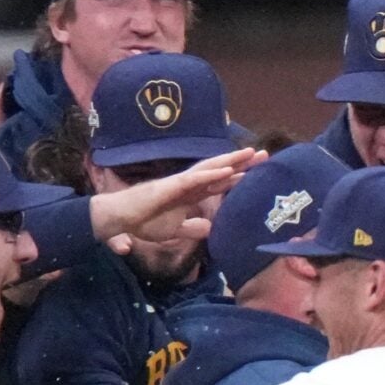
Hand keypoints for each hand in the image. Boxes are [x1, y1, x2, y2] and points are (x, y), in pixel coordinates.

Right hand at [91, 147, 266, 253]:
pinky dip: (211, 174)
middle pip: (220, 170)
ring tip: (250, 154)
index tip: (259, 172)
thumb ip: (191, 228)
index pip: (219, 183)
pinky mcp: (169, 187)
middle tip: (265, 154)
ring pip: (210, 169)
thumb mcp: (174, 230)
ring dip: (231, 161)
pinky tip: (227, 170)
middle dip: (242, 162)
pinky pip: (194, 179)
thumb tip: (209, 228)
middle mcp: (188, 184)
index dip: (239, 177)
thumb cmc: (142, 222)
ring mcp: (179, 183)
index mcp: (190, 194)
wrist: (120, 219)